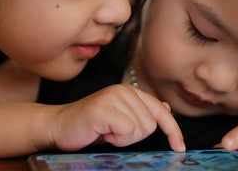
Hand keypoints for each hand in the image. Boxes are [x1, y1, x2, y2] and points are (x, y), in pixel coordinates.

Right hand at [48, 84, 184, 151]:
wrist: (58, 127)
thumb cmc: (89, 127)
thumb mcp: (120, 119)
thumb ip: (141, 112)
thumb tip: (166, 107)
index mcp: (129, 92)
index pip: (161, 111)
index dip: (173, 131)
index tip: (179, 147)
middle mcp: (123, 90)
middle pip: (151, 124)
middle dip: (135, 136)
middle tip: (113, 133)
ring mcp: (113, 97)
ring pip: (141, 129)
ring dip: (124, 138)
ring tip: (106, 131)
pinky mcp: (104, 108)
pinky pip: (127, 131)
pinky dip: (116, 139)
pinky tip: (102, 132)